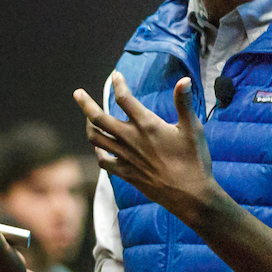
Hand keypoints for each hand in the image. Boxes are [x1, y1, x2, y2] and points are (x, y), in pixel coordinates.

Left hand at [74, 72, 218, 222]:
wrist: (189, 195)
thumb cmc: (194, 160)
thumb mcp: (193, 128)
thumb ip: (184, 102)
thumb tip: (184, 79)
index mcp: (147, 125)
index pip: (124, 98)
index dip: (118, 84)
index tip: (116, 75)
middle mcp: (131, 139)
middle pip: (98, 118)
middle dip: (85, 104)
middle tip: (78, 93)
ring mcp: (125, 157)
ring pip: (96, 139)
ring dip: (88, 126)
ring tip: (87, 119)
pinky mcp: (125, 173)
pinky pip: (103, 161)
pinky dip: (98, 152)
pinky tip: (99, 147)